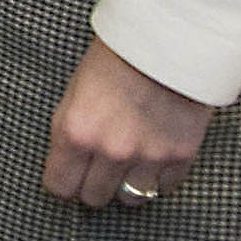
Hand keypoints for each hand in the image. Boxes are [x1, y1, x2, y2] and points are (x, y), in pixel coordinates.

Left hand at [44, 36, 214, 208]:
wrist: (167, 40)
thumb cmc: (115, 57)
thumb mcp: (75, 90)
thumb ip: (71, 130)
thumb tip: (68, 164)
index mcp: (76, 132)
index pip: (60, 187)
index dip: (62, 183)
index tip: (67, 177)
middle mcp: (110, 150)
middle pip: (94, 198)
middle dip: (93, 185)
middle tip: (98, 168)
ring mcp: (148, 156)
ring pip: (131, 199)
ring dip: (126, 185)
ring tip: (127, 164)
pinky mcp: (180, 156)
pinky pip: (164, 188)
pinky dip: (158, 178)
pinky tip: (154, 156)